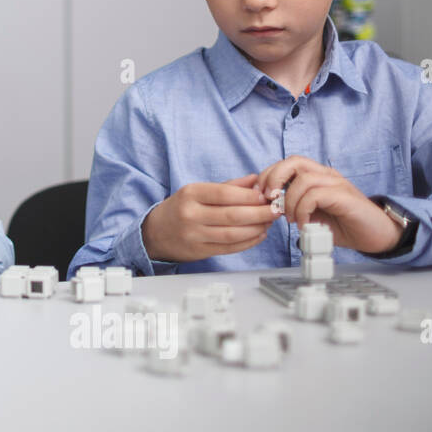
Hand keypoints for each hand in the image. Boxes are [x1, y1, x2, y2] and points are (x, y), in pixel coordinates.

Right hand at [141, 174, 277, 262]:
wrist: (155, 232)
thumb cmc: (179, 208)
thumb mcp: (197, 191)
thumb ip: (228, 185)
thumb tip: (255, 179)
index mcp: (190, 194)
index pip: (224, 194)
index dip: (249, 196)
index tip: (266, 196)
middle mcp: (190, 214)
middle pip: (232, 215)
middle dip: (259, 213)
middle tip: (276, 210)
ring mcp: (194, 235)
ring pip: (233, 234)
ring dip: (257, 228)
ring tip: (269, 222)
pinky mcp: (200, 251)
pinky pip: (230, 248)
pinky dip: (248, 242)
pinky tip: (259, 234)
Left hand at [257, 156, 402, 253]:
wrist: (376, 236)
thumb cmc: (344, 225)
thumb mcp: (311, 215)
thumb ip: (293, 207)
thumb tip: (271, 206)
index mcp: (317, 176)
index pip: (287, 164)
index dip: (269, 176)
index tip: (261, 196)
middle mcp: (327, 175)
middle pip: (293, 162)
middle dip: (273, 179)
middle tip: (269, 200)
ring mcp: (337, 183)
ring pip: (302, 179)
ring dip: (290, 201)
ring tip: (291, 219)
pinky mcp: (344, 196)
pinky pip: (315, 195)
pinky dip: (303, 210)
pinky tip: (304, 223)